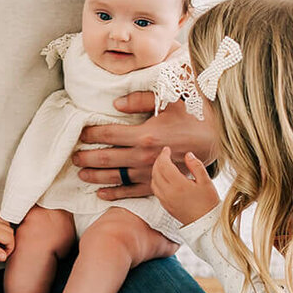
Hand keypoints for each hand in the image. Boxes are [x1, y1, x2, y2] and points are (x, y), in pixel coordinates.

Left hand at [0, 208, 14, 261]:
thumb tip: (4, 257)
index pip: (11, 240)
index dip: (9, 250)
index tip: (1, 256)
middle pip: (11, 232)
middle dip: (9, 243)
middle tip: (0, 252)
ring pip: (7, 226)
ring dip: (6, 236)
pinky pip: (1, 222)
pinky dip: (2, 229)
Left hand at [74, 93, 214, 201]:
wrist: (220, 141)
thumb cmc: (196, 114)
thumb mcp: (172, 98)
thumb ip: (141, 99)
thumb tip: (116, 104)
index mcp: (146, 134)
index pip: (109, 133)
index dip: (91, 133)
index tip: (79, 133)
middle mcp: (144, 156)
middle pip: (107, 157)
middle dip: (87, 157)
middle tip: (73, 157)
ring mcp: (150, 173)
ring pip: (116, 176)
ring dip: (95, 176)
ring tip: (81, 174)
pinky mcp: (158, 183)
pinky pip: (132, 192)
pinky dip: (114, 193)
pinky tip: (101, 193)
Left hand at [150, 148, 219, 225]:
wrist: (206, 223)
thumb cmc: (208, 203)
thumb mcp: (206, 181)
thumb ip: (196, 166)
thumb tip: (188, 155)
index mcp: (178, 185)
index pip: (164, 165)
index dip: (164, 155)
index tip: (167, 149)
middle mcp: (168, 193)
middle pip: (156, 172)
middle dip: (158, 161)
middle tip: (164, 155)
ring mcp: (165, 200)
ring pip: (153, 181)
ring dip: (156, 171)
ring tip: (163, 165)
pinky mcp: (165, 206)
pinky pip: (155, 190)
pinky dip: (156, 181)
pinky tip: (163, 178)